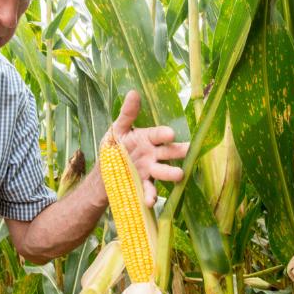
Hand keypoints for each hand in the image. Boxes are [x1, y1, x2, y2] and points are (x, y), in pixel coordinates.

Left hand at [103, 90, 188, 206]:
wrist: (104, 173)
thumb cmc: (114, 148)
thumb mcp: (117, 130)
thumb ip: (127, 115)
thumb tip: (133, 92)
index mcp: (147, 138)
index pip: (158, 134)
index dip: (163, 134)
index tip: (170, 133)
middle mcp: (153, 154)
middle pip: (168, 152)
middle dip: (178, 152)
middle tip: (189, 151)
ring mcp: (150, 170)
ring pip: (163, 171)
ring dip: (170, 173)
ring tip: (178, 175)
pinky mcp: (143, 185)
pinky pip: (149, 190)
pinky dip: (150, 196)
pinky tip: (150, 200)